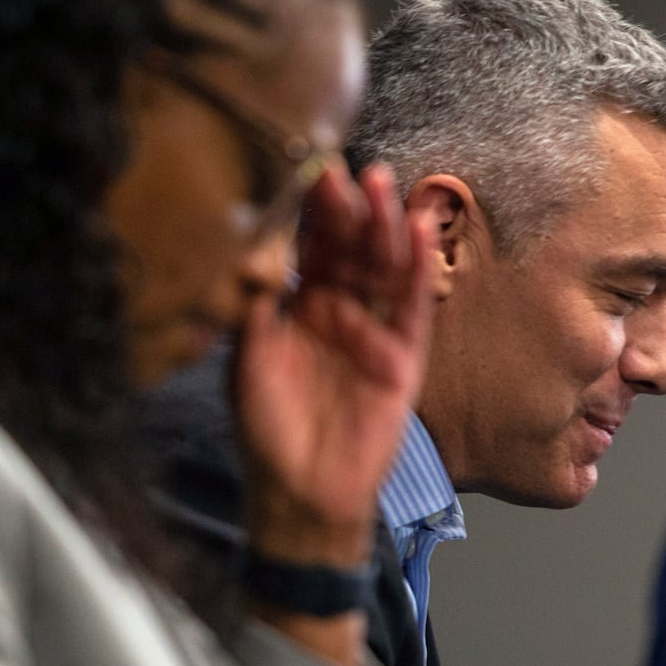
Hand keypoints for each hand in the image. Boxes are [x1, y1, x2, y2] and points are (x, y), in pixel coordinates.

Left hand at [233, 162, 434, 566]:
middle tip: (349, 172)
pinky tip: (419, 234)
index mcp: (294, 310)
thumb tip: (249, 252)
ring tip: (384, 188)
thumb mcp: (247, 364)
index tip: (309, 174)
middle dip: (349, 211)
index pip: (306, 250)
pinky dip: (417, 272)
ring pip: (382, 270)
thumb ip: (253, 311)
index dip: (310, 215)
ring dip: (385, 229)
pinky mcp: (401, 359)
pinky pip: (412, 309)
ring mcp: (371, 333)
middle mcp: (335, 313)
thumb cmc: (266, 432)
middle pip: (348, 251)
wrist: (302, 493)